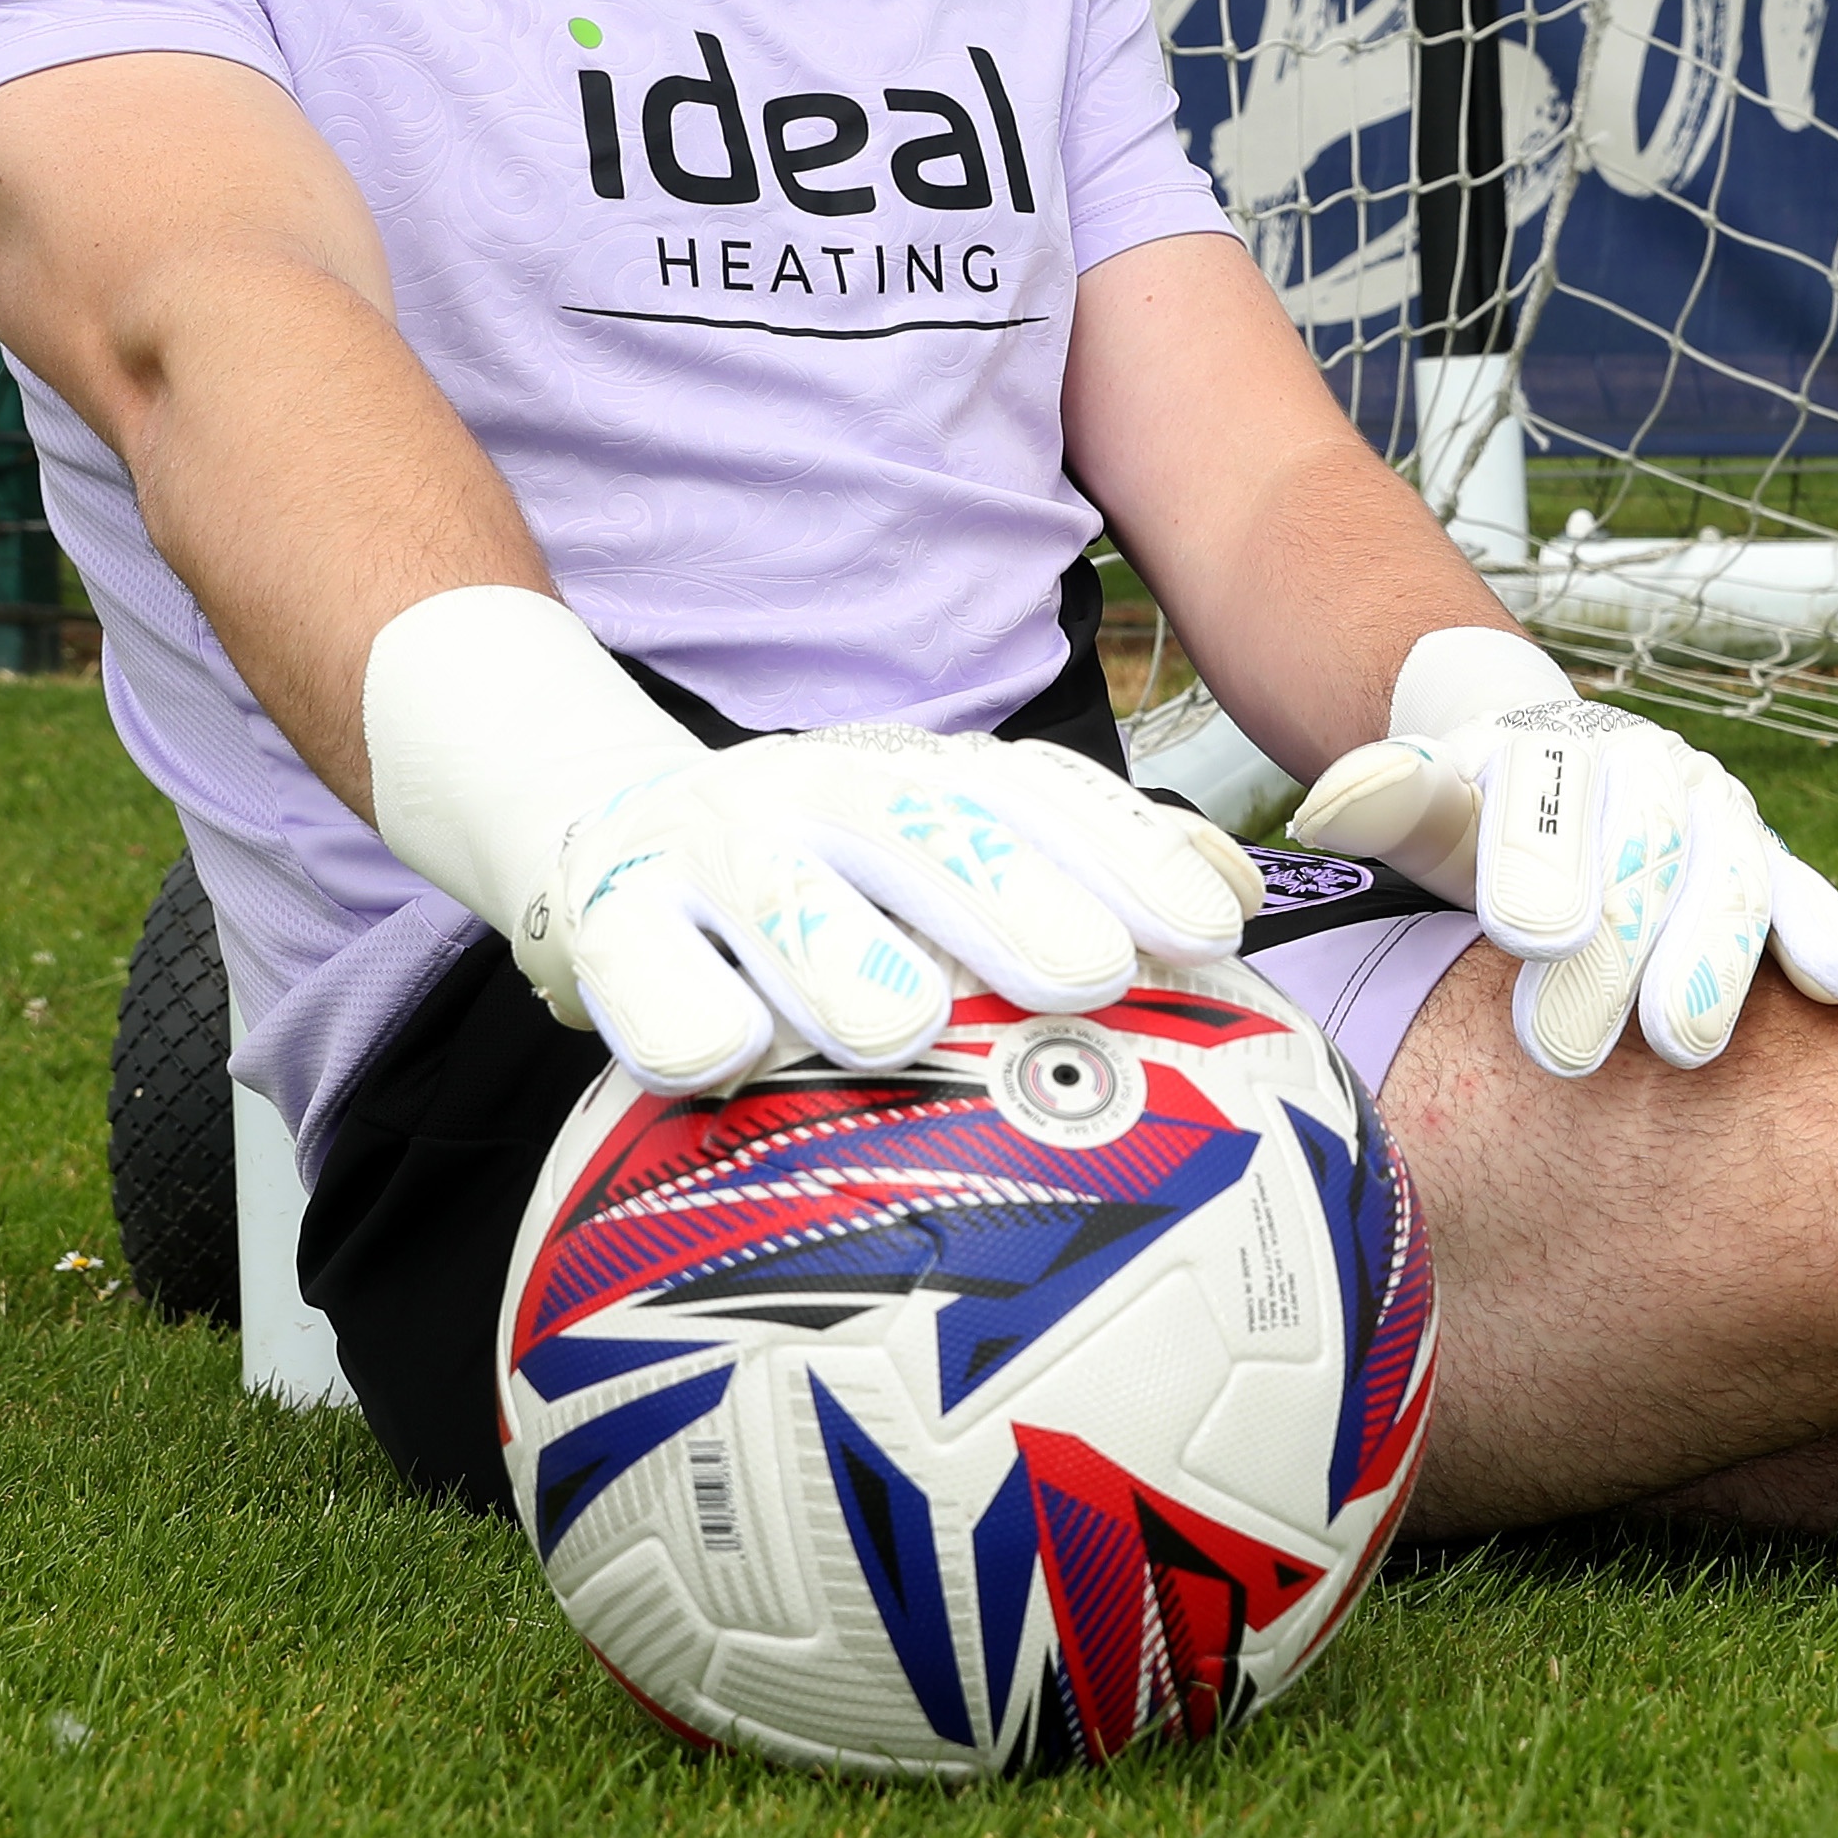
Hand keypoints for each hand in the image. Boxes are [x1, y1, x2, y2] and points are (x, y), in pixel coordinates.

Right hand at [362, 588, 1261, 1095]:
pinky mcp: (606, 912)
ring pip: (777, 891)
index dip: (1128, 854)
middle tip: (1091, 973)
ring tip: (902, 1023)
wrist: (595, 817)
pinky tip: (721, 1059)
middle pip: (926, 832)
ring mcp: (713, 846)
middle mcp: (823, 792)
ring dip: (838, 950)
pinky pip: (640, 963)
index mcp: (917, 778)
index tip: (1216, 930)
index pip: (1037, 799)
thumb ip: (1073, 860)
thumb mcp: (937, 839)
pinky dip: (676, 1006)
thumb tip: (1241, 892)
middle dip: (1013, 896)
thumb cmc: (813, 868)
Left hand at [1284, 627, 1837, 1075]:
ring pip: (1727, 875)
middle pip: (1641, 851)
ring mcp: (1713, 811)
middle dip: (1613, 946)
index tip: (1524, 935)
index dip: (1539, 865)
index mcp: (1549, 749)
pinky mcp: (1761, 861)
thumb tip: (1333, 803)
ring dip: (1710, 961)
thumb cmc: (1469, 812)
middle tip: (1567, 1045)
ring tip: (1684, 1045)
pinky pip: (1801, 893)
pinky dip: (1827, 936)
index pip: (1545, 803)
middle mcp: (1646, 770)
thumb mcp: (1415, 797)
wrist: (1540, 768)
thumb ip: (1386, 798)